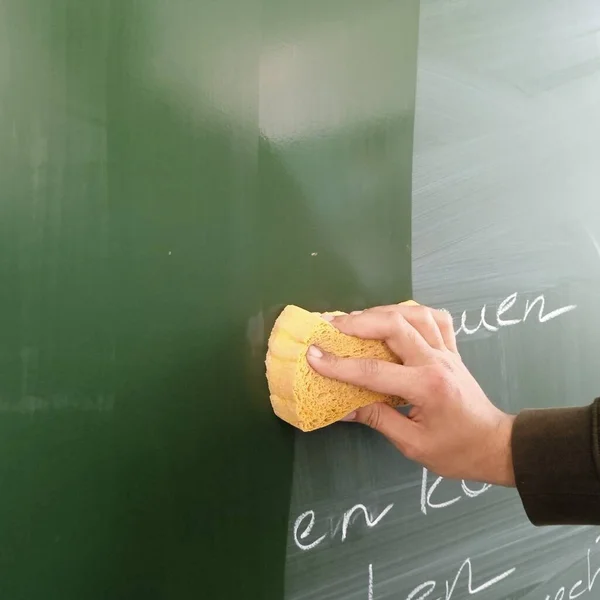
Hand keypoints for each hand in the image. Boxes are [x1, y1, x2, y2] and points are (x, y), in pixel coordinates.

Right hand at [306, 303, 515, 486]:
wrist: (495, 445)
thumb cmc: (456, 451)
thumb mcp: (412, 444)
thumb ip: (378, 420)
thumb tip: (343, 408)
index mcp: (426, 388)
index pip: (373, 371)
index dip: (339, 364)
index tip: (313, 355)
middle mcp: (437, 361)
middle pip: (394, 326)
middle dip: (358, 322)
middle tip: (331, 325)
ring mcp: (447, 351)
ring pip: (414, 314)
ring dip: (382, 311)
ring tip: (357, 318)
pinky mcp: (452, 349)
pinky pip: (435, 318)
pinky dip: (413, 311)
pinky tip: (396, 316)